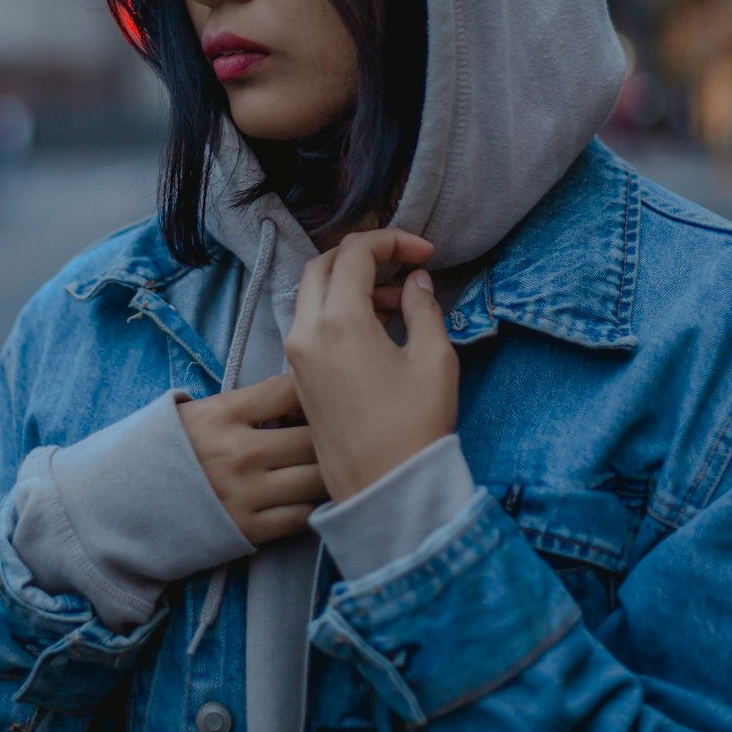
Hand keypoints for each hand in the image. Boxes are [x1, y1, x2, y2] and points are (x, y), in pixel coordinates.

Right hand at [177, 373, 327, 544]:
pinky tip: (303, 498)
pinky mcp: (247, 530)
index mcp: (223, 414)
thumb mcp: (199, 412)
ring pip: (315, 479)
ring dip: (326, 473)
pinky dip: (310, 506)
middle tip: (334, 439)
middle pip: (313, 438)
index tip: (316, 401)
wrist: (125, 504)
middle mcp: (238, 452)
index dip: (313, 393)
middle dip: (330, 437)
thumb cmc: (169, 451)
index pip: (290, 389)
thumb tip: (302, 394)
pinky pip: (301, 516)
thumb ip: (247, 404)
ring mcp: (244, 493)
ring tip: (324, 469)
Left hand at [285, 229, 457, 502]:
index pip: (356, 253)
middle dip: (364, 255)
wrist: (386, 490)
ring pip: (314, 295)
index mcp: (338, 321)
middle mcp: (306, 333)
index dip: (393, 241)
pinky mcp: (300, 379)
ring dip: (352, 285)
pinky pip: (312, 326)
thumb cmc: (415, 426)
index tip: (426, 253)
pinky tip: (378, 330)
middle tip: (403, 265)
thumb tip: (415, 281)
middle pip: (324, 266)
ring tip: (399, 303)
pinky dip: (340, 312)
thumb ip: (424, 307)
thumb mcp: (434, 358)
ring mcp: (297, 358)